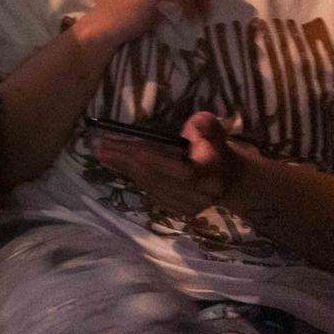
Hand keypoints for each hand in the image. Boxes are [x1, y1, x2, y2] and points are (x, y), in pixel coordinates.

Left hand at [91, 111, 250, 217]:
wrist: (231, 181)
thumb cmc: (218, 151)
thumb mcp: (217, 133)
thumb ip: (208, 127)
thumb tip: (198, 122)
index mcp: (210, 176)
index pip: (175, 169)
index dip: (149, 157)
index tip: (125, 146)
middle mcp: (198, 196)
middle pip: (156, 178)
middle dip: (127, 162)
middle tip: (101, 148)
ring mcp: (188, 207)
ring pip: (151, 187)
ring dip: (125, 170)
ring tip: (104, 155)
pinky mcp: (179, 211)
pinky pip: (151, 192)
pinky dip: (134, 178)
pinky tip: (120, 167)